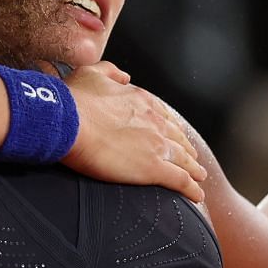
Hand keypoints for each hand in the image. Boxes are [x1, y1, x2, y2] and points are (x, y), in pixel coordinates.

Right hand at [62, 60, 205, 201]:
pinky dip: (192, 188)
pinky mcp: (153, 168)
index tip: (173, 135)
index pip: (164, 116)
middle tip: (191, 158)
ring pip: (184, 159)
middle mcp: (155, 121)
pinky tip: (197, 195)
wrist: (68, 121)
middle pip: (178, 138)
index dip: (171, 128)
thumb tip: (124, 76)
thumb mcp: (91, 74)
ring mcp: (157, 145)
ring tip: (198, 177)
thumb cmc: (74, 100)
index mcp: (142, 101)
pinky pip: (180, 180)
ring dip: (194, 169)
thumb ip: (110, 72)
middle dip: (186, 148)